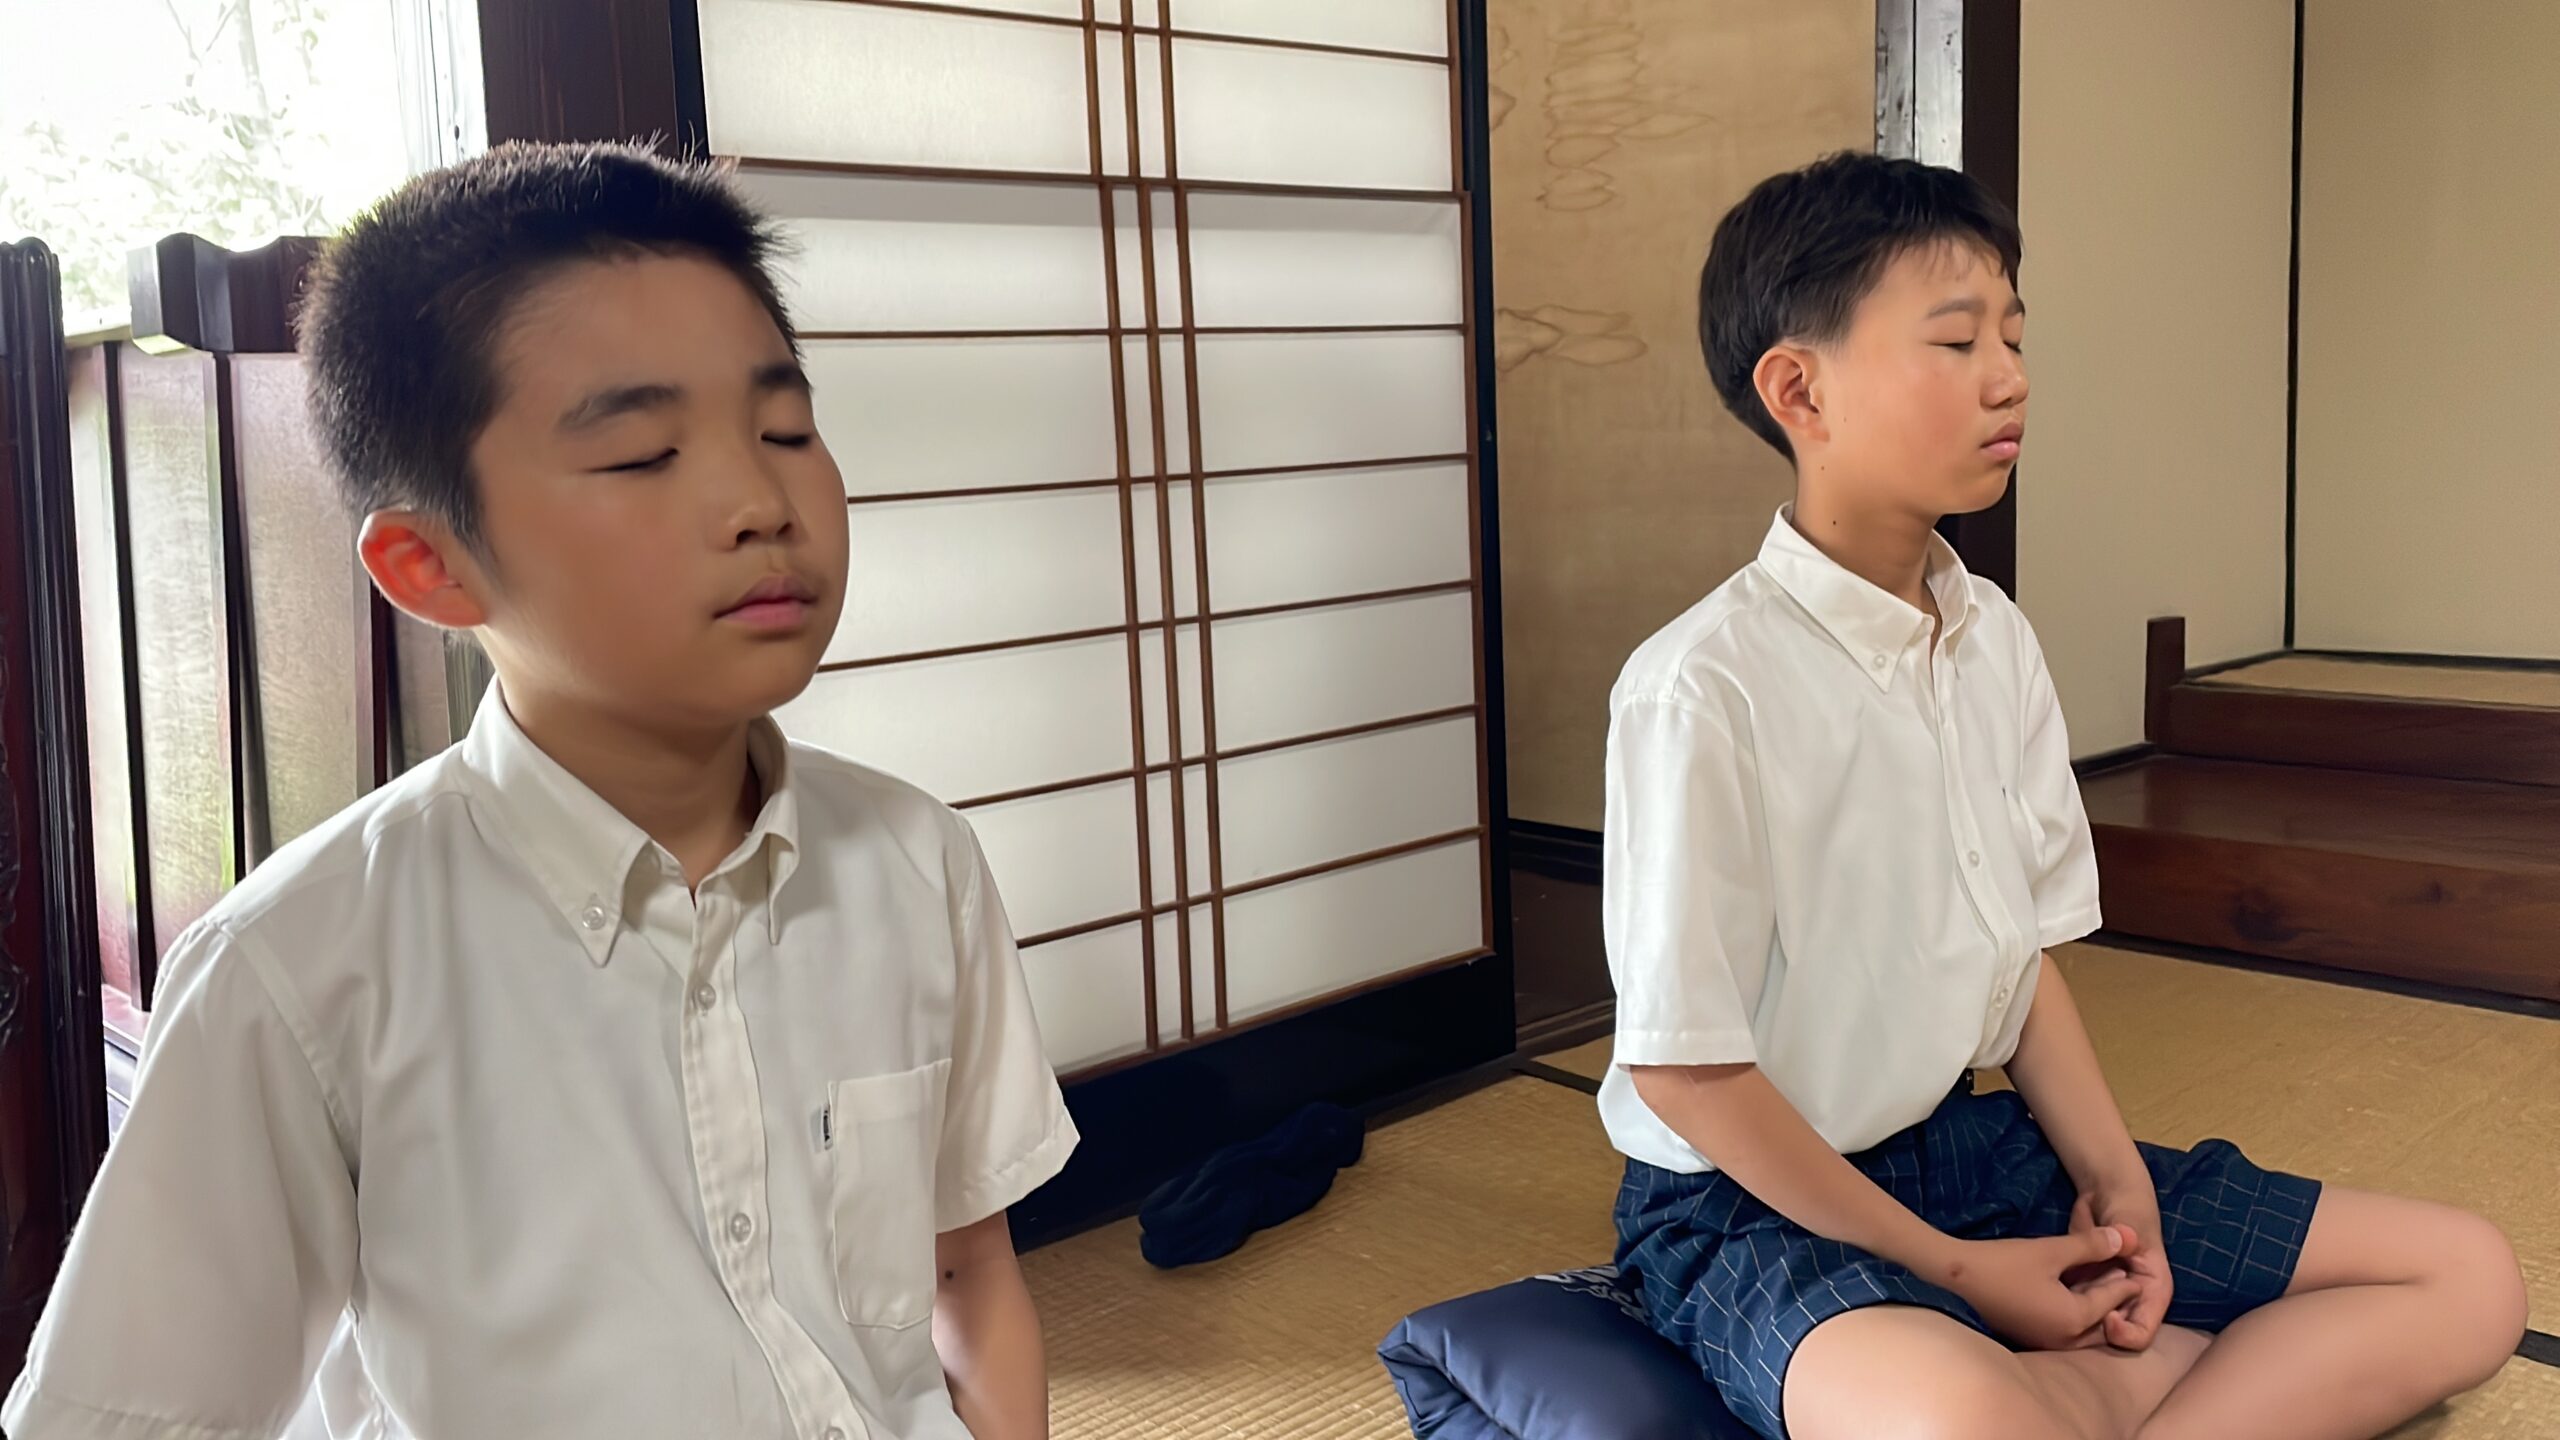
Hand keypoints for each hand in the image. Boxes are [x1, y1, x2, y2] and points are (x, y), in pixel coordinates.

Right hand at [1943, 1227, 2145, 1351]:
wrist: (1955, 1276)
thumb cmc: (2005, 1263)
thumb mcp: (2052, 1250)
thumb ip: (2091, 1246)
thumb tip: (2128, 1238)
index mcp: (2074, 1320)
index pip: (2111, 1300)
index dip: (2125, 1282)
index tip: (2137, 1270)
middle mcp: (2064, 1340)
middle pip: (2102, 1320)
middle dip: (2113, 1298)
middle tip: (2121, 1275)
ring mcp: (2045, 1342)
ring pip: (2084, 1328)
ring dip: (2094, 1306)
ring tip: (2098, 1282)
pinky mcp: (2030, 1336)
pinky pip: (2066, 1329)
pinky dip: (2076, 1312)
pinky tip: (2071, 1293)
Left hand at [2073, 1177, 2172, 1351]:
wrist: (2107, 1192)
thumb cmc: (2129, 1209)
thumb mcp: (2130, 1225)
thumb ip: (2121, 1241)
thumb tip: (2117, 1244)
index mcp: (2152, 1294)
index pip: (2141, 1333)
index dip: (2123, 1332)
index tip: (2105, 1316)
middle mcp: (2130, 1301)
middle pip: (2113, 1335)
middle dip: (2093, 1326)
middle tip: (2074, 1306)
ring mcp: (2104, 1295)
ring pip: (2088, 1323)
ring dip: (2072, 1313)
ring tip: (2060, 1291)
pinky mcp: (2081, 1286)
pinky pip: (2068, 1304)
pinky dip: (2058, 1300)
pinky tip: (2048, 1286)